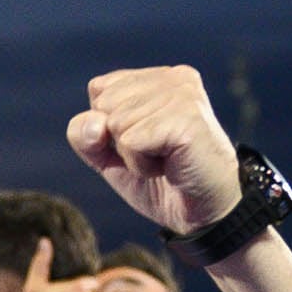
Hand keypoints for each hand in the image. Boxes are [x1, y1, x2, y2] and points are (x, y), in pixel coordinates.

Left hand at [66, 66, 242, 236]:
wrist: (205, 214)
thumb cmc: (163, 182)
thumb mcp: (111, 158)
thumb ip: (86, 136)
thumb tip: (94, 123)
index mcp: (158, 78)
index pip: (99, 89)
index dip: (109, 128)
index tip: (145, 143)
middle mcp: (173, 78)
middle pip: (104, 105)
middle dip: (120, 142)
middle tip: (158, 155)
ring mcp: (182, 95)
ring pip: (115, 123)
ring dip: (134, 157)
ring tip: (166, 161)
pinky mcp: (186, 118)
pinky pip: (131, 141)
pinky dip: (142, 165)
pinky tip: (170, 166)